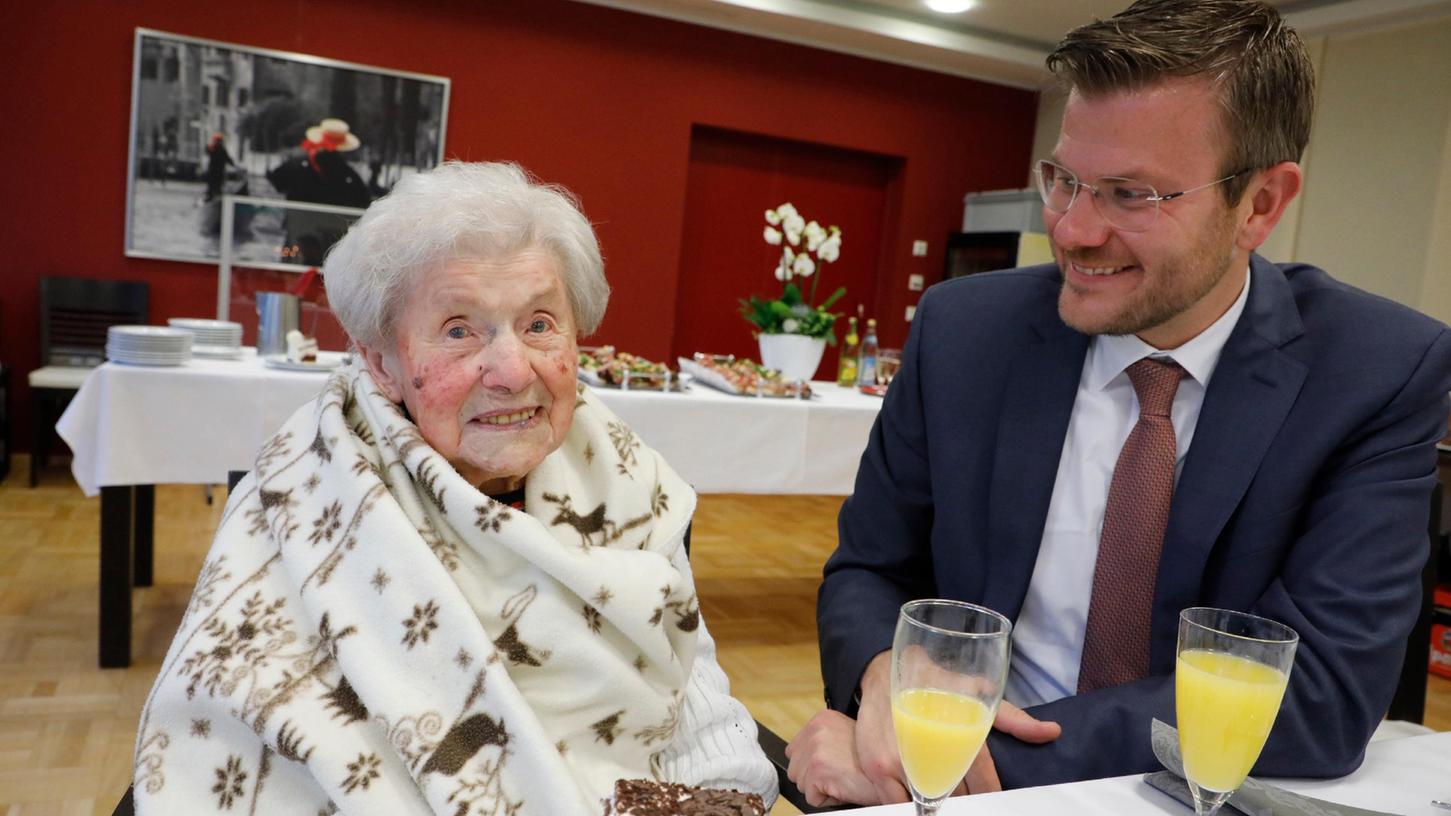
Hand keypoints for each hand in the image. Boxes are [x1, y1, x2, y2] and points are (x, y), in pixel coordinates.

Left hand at [785, 709, 880, 806]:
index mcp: (821, 719)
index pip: (795, 750)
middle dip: (813, 777)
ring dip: (819, 788)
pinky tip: (843, 787)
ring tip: (842, 779)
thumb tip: (808, 753)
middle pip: (794, 768)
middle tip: (839, 773)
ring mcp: (815, 748)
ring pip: (800, 783)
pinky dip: (827, 799)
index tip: (832, 765)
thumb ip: (824, 739)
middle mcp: (816, 729)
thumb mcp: (846, 736)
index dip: (812, 764)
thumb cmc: (872, 761)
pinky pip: (811, 797)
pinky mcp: (818, 768)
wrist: (890, 773)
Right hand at [858, 651, 1062, 796]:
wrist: (884, 668)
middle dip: (964, 802)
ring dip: (935, 802)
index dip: (990, 798)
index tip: (992, 803)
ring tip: (943, 794)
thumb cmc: (937, 682)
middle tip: (969, 800)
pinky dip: (908, 802)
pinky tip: (917, 793)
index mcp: (958, 735)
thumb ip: (1012, 720)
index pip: (983, 784)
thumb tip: (1052, 732)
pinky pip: (895, 802)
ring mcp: (898, 762)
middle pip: (954, 798)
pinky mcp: (875, 767)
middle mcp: (927, 751)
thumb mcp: (975, 693)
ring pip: (925, 802)